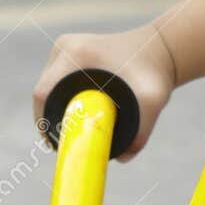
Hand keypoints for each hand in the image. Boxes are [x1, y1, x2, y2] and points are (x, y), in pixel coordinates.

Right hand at [32, 23, 176, 161]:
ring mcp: (66, 46)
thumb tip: (122, 158)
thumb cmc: (156, 73)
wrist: (161, 48)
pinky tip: (75, 113)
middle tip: (66, 141)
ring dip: (56, 107)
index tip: (55, 143)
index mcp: (77, 53)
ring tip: (71, 129)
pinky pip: (56, 80)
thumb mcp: (153, 101)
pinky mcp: (69, 51)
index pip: (44, 92)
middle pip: (44, 90)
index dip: (43, 120)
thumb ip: (141, 132)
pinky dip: (62, 98)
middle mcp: (66, 46)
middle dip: (50, 118)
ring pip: (49, 86)